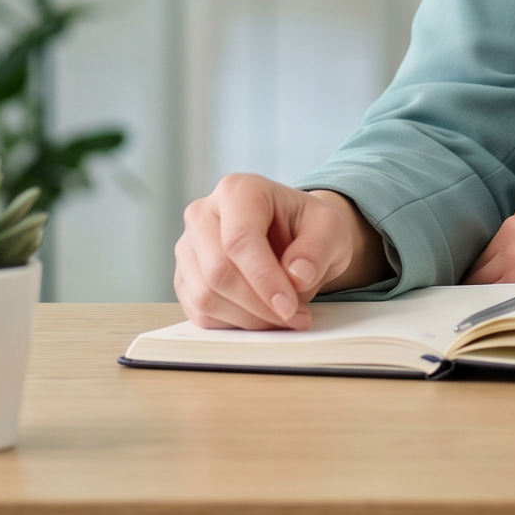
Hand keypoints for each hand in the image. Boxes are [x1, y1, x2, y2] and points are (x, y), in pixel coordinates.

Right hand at [174, 176, 385, 329]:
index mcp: (238, 190)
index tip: (290, 306)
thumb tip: (297, 275)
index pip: (239, 239)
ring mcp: (188, 247)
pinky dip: (233, 324)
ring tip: (283, 317)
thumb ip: (317, 248)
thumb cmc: (309, 227)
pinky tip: (261, 317)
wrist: (293, 236)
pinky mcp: (184, 278)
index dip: (264, 279)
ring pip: (205, 297)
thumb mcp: (330, 228)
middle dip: (258, 305)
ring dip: (248, 319)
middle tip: (294, 317)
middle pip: (218, 272)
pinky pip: (200, 313)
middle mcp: (203, 213)